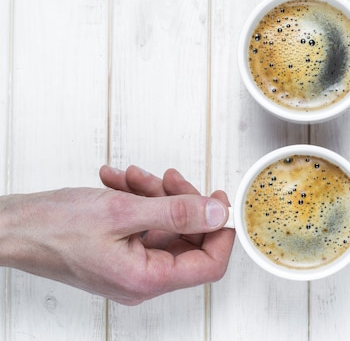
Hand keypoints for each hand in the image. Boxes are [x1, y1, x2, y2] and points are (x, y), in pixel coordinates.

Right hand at [0, 166, 233, 305]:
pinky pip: (143, 224)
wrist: (12, 228)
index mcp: (148, 278)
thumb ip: (177, 213)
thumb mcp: (123, 212)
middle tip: (169, 178)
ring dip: (154, 195)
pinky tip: (118, 182)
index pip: (210, 264)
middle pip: (188, 238)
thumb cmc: (53, 228)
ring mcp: (131, 265)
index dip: (221, 231)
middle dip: (181, 201)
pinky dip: (136, 200)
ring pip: (164, 226)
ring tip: (132, 177)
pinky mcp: (120, 252)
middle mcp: (142, 278)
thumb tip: (217, 213)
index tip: (220, 201)